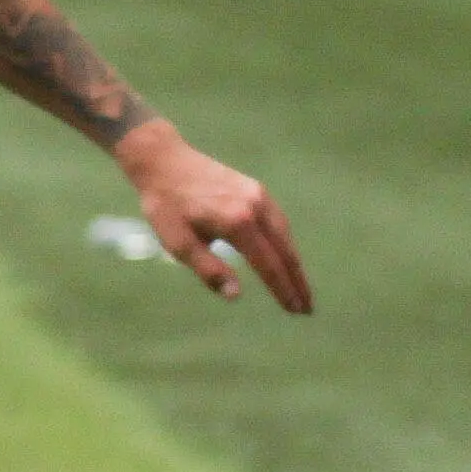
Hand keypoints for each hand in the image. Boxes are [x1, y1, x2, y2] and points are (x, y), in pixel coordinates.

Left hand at [114, 121, 310, 312]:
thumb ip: (207, 269)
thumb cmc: (165, 205)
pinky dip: (285, 243)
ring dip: (294, 263)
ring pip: (285, 235)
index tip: (294, 310)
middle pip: (284, 251)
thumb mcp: (177, 242)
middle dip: (297, 282)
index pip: (268, 264)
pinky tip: (285, 257)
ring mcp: (258, 195)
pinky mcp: (256, 188)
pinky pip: (278, 221)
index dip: (282, 289)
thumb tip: (235, 294)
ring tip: (300, 288)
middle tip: (307, 309)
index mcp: (236, 222)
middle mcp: (255, 207)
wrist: (164, 161)